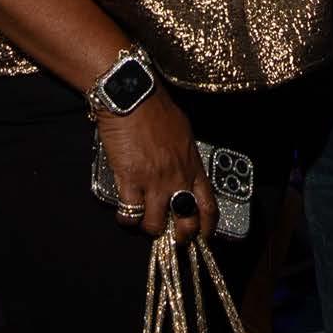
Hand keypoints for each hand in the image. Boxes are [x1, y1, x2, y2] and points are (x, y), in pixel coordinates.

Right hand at [96, 86, 217, 243]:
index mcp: (193, 165)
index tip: (202, 236)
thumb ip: (184, 157)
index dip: (206, 227)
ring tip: (142, 219)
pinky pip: (130, 214)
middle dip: (180, 238)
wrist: (133, 94)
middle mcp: (178, 177)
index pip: (209, 206)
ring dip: (148, 227)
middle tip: (170, 238)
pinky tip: (124, 211)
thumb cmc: (156, 108)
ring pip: (155, 226)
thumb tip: (182, 169)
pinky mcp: (131, 180)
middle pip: (186, 223)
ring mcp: (155, 181)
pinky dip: (125, 218)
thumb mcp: (182, 132)